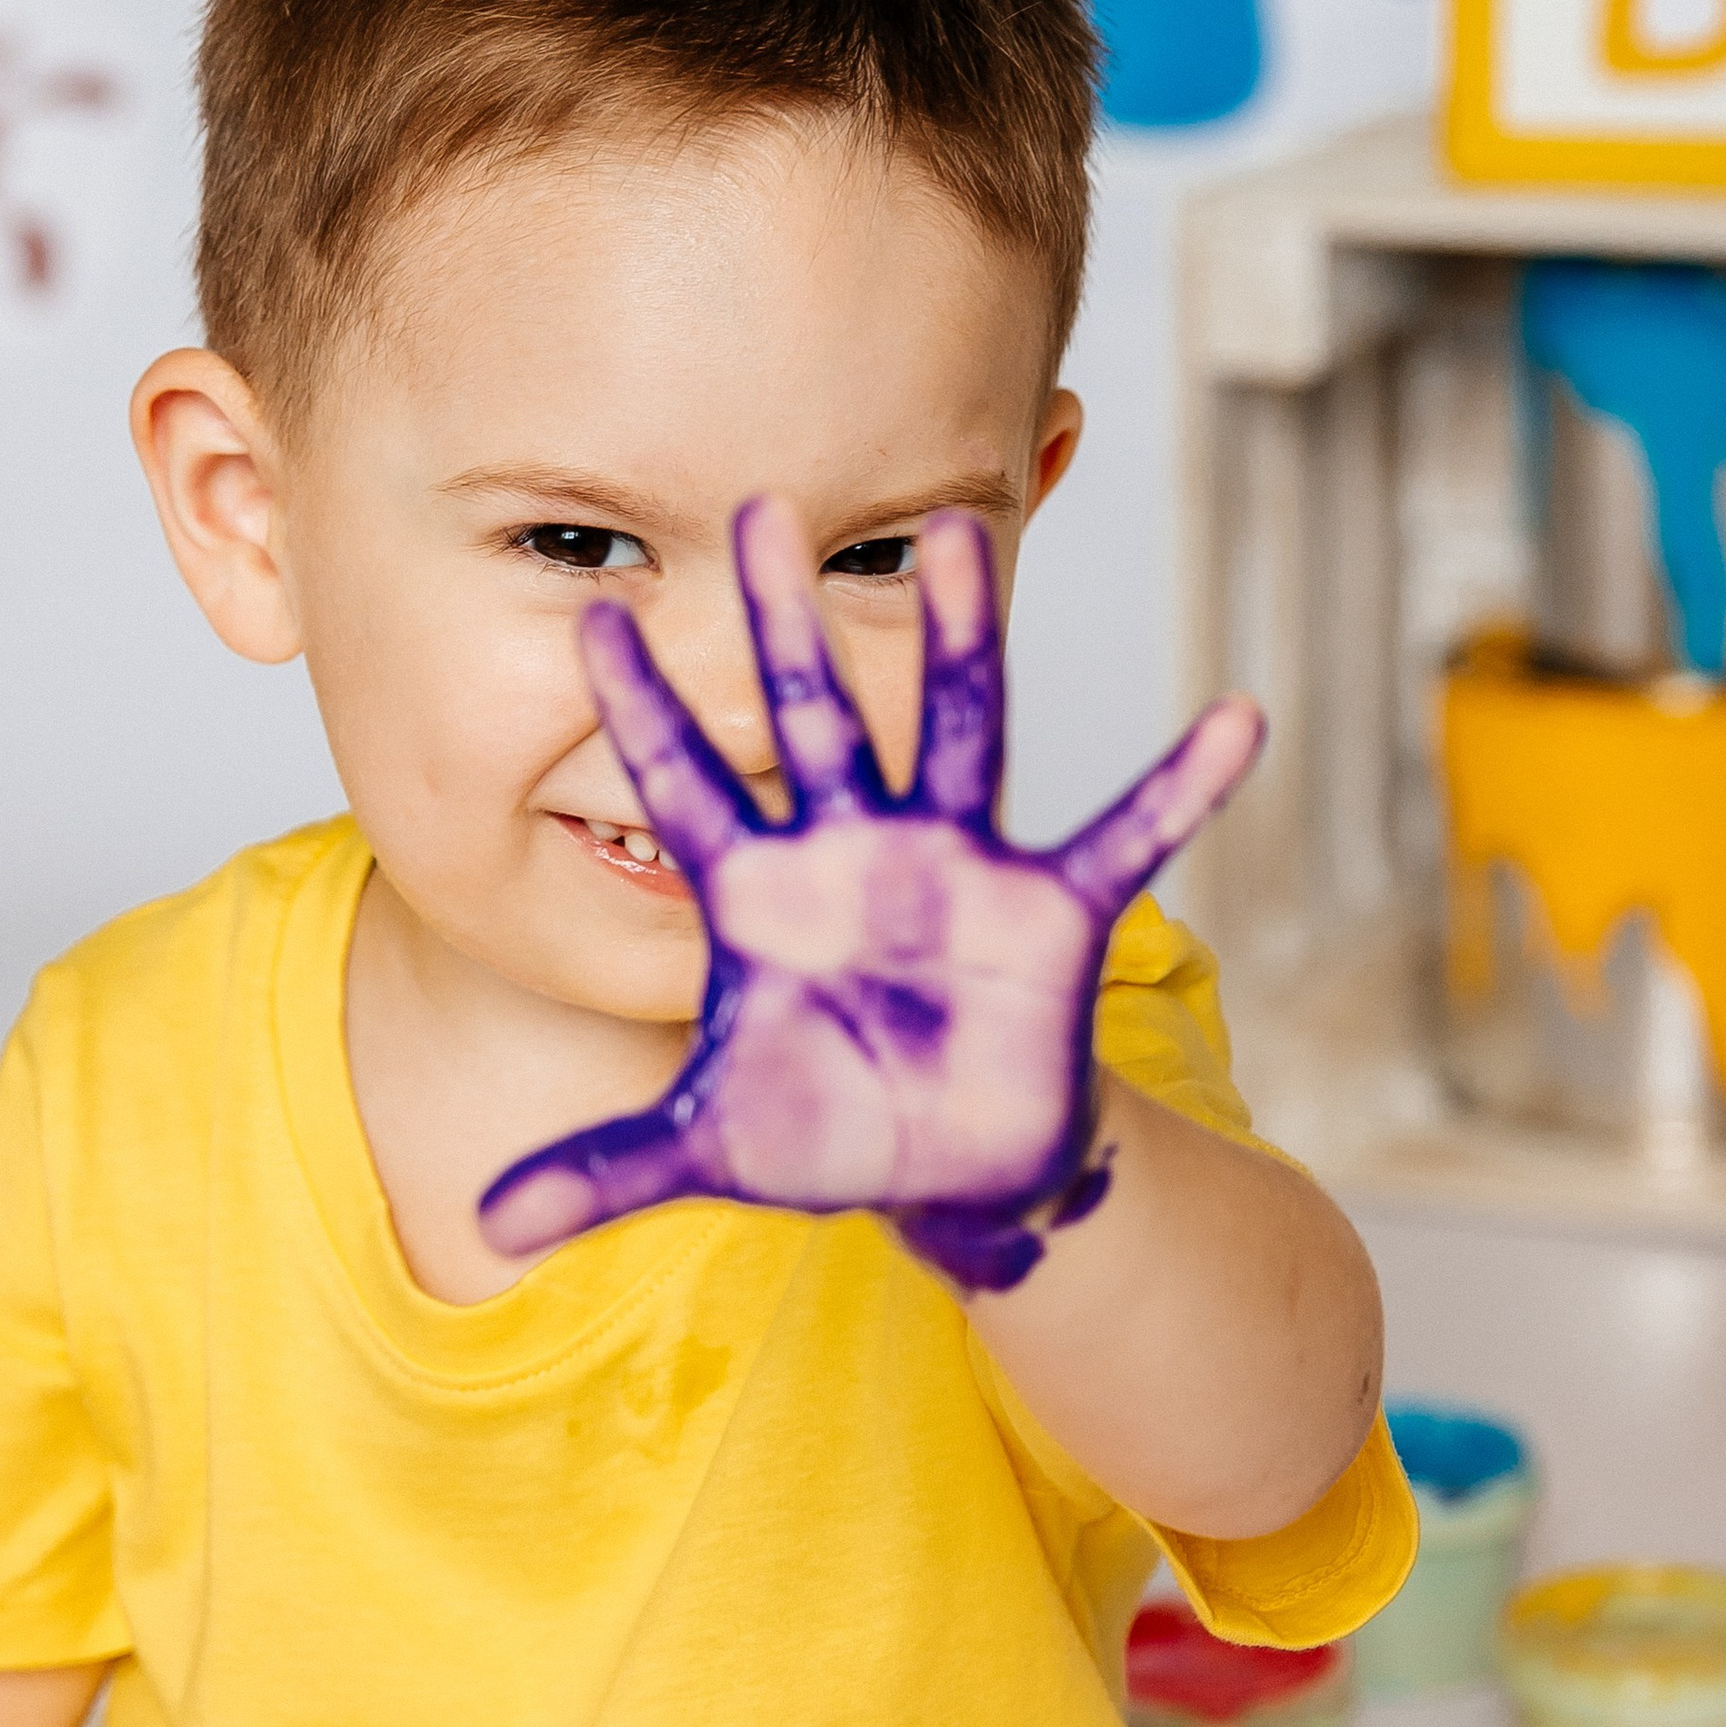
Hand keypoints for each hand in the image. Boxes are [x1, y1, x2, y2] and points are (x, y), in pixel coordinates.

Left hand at [481, 498, 1262, 1291]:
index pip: (684, 785)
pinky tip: (1237, 722)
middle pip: (816, 714)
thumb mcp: (707, 1151)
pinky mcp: (1048, 913)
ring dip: (958, 641)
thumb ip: (601, 1170)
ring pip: (956, 730)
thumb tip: (488, 1222)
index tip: (591, 616)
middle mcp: (856, 852)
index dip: (640, 710)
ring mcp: (955, 868)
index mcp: (762, 896)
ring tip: (952, 536)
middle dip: (786, 618)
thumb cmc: (826, 1130)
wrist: (947, 1165)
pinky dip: (1183, 787)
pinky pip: (1124, 838)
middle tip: (757, 504)